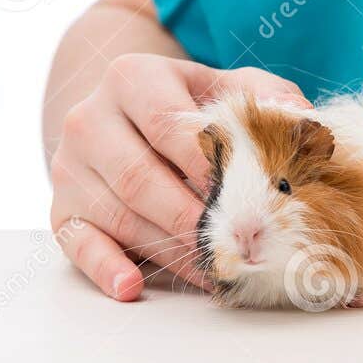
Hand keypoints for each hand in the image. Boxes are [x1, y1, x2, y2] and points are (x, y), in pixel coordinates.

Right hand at [47, 54, 311, 300]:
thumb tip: (302, 121)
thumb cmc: (194, 102)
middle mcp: (89, 120)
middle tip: (240, 241)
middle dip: (193, 215)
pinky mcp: (60, 210)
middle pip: (140, 176)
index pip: (169, 124)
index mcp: (132, 77)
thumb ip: (270, 97)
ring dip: (170, 247)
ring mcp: (69, 168)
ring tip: (219, 268)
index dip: (208, 162)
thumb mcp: (232, 85)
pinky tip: (132, 285)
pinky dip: (106, 268)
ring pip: (118, 215)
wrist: (127, 111)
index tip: (249, 192)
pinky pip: (78, 244)